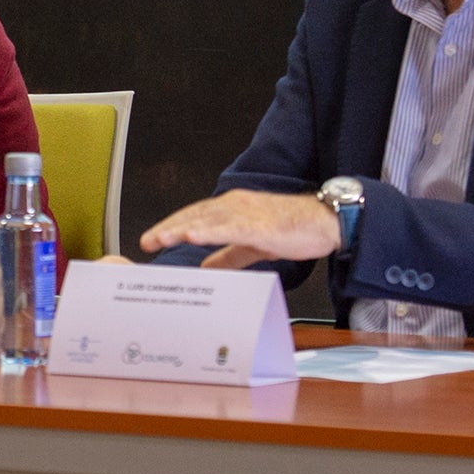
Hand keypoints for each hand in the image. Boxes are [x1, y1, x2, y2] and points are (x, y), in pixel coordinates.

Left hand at [138, 189, 339, 268]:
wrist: (325, 223)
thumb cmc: (293, 229)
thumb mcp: (253, 245)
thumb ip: (228, 255)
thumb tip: (206, 267)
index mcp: (232, 209)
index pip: (194, 216)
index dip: (172, 226)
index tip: (153, 238)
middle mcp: (234, 206)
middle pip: (193, 216)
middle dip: (168, 228)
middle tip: (147, 241)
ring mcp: (246, 213)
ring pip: (206, 220)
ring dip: (181, 229)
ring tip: (161, 238)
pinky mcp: (259, 225)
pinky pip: (229, 228)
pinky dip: (209, 231)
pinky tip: (193, 235)